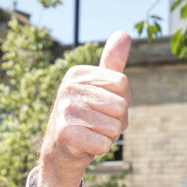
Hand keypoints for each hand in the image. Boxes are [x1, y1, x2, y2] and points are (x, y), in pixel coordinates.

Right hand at [35, 31, 130, 186]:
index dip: (122, 103)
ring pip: (114, 128)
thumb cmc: (87, 118)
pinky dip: (100, 150)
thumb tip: (125, 34)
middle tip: (97, 125)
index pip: (123, 84)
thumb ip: (112, 64)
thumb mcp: (100, 88)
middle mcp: (68, 87)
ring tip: (91, 134)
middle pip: (121, 107)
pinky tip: (85, 146)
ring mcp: (65, 110)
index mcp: (78, 73)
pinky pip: (104, 144)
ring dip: (108, 137)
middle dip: (117, 122)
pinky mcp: (66, 133)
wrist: (62, 152)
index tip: (104, 109)